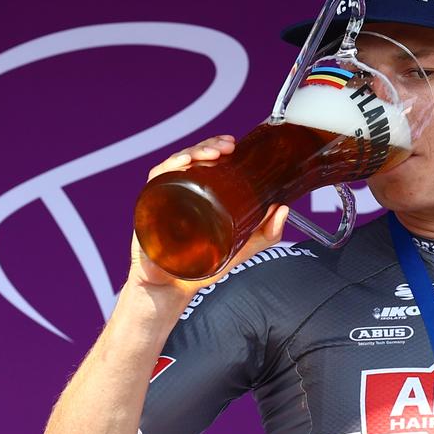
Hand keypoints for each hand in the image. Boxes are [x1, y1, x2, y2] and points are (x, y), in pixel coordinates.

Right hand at [127, 134, 290, 294]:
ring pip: (174, 163)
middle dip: (209, 145)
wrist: (175, 289)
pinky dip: (168, 167)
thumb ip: (266, 232)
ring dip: (193, 152)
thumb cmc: (202, 266)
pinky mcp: (150, 206)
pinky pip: (156, 179)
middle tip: (227, 147)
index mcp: (199, 192)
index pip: (206, 159)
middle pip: (191, 156)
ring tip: (211, 154)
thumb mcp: (243, 247)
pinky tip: (183, 164)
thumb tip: (283, 209)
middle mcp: (181, 190)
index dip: (217, 145)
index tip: (233, 145)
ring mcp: (164, 196)